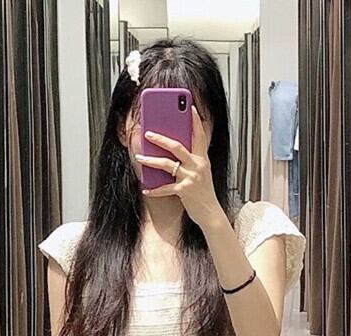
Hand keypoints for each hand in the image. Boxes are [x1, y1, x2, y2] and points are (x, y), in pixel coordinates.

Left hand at [137, 106, 223, 229]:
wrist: (211, 213)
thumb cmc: (203, 192)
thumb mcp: (201, 172)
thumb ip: (192, 160)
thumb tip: (174, 149)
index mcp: (202, 159)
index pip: (199, 135)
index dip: (195, 121)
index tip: (190, 107)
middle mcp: (198, 166)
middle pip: (177, 147)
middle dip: (161, 139)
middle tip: (148, 133)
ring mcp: (191, 178)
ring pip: (168, 164)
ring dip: (151, 160)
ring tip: (140, 157)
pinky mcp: (185, 191)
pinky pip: (166, 187)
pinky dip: (155, 189)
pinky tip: (146, 189)